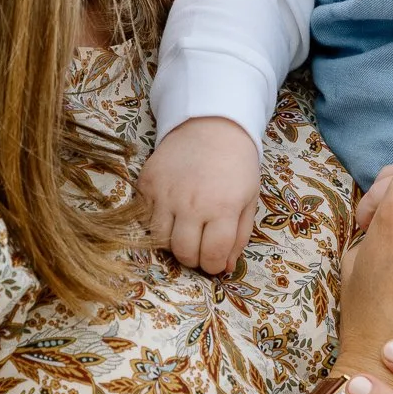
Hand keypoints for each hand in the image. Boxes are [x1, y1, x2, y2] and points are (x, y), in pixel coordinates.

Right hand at [138, 118, 262, 273]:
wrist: (211, 125)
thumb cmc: (236, 165)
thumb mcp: (248, 200)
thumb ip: (238, 237)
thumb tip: (224, 268)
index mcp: (222, 208)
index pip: (211, 256)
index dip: (213, 266)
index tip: (214, 261)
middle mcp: (191, 203)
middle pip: (183, 253)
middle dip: (193, 258)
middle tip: (199, 247)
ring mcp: (165, 193)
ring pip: (160, 240)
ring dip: (172, 242)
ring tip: (184, 229)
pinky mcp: (146, 184)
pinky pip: (144, 219)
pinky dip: (155, 223)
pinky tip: (169, 212)